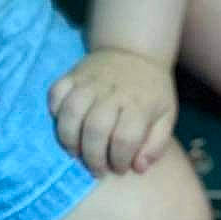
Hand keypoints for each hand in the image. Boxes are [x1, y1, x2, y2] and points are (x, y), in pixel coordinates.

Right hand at [48, 49, 177, 175]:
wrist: (135, 50)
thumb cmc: (151, 90)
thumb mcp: (166, 116)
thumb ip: (156, 145)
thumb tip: (138, 168)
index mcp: (139, 103)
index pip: (124, 138)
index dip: (120, 161)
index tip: (120, 169)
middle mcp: (113, 91)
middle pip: (95, 129)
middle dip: (93, 157)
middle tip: (97, 169)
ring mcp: (90, 81)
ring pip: (71, 112)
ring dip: (70, 139)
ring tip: (76, 153)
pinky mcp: (73, 74)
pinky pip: (56, 93)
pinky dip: (54, 112)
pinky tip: (65, 125)